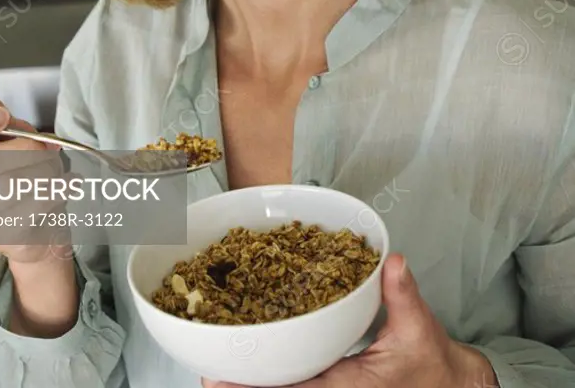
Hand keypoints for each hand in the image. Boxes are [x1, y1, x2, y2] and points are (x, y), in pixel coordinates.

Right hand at [0, 78, 68, 265]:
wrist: (42, 221)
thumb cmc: (20, 171)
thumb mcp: (8, 133)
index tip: (3, 115)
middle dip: (25, 149)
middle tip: (45, 148)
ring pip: (14, 186)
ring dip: (46, 170)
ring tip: (54, 168)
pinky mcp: (6, 237)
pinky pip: (34, 207)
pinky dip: (59, 190)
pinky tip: (67, 184)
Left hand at [202, 253, 497, 387]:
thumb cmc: (431, 362)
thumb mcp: (419, 329)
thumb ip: (403, 295)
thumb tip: (393, 262)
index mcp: (349, 387)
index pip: (296, 387)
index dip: (257, 385)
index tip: (222, 379)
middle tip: (207, 377)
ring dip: (254, 385)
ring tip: (214, 375)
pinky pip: (299, 386)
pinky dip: (276, 379)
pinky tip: (251, 371)